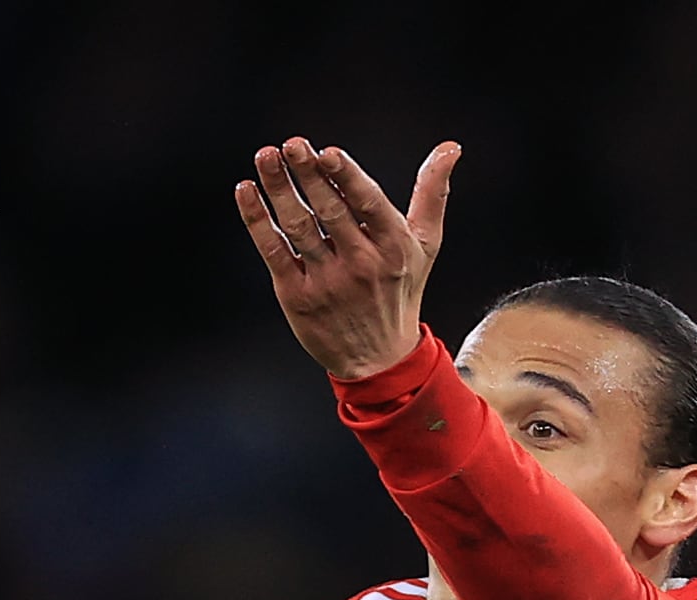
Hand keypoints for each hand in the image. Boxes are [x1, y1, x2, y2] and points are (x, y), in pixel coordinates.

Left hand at [234, 137, 459, 381]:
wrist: (378, 358)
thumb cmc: (401, 291)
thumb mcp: (426, 245)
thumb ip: (432, 194)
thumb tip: (450, 148)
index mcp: (392, 245)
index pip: (366, 203)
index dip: (346, 176)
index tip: (325, 152)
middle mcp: (360, 263)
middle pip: (328, 211)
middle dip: (308, 175)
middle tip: (290, 145)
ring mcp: (326, 281)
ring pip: (298, 228)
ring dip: (279, 190)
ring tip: (265, 158)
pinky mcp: (297, 296)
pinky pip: (273, 252)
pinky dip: (257, 222)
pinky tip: (246, 193)